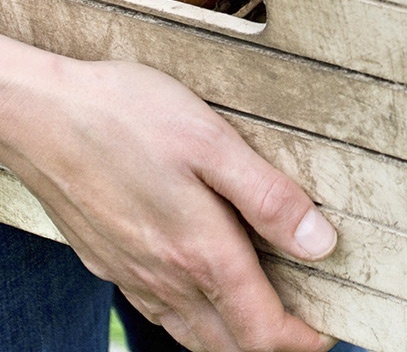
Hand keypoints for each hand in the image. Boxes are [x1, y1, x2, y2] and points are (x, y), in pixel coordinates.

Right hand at [0, 37, 337, 351]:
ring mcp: (132, 275)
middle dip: (272, 342)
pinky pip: (160, 312)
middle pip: (229, 344)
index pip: (261, 329)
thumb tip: (320, 243)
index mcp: (199, 252)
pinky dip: (195, 317)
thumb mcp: (213, 143)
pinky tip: (205, 287)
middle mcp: (165, 277)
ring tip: (267, 310)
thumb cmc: (129, 117)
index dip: (302, 338)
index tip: (328, 328)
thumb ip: (268, 197)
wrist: (40, 115)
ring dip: (234, 335)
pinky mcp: (109, 262)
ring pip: (192, 334)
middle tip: (306, 322)